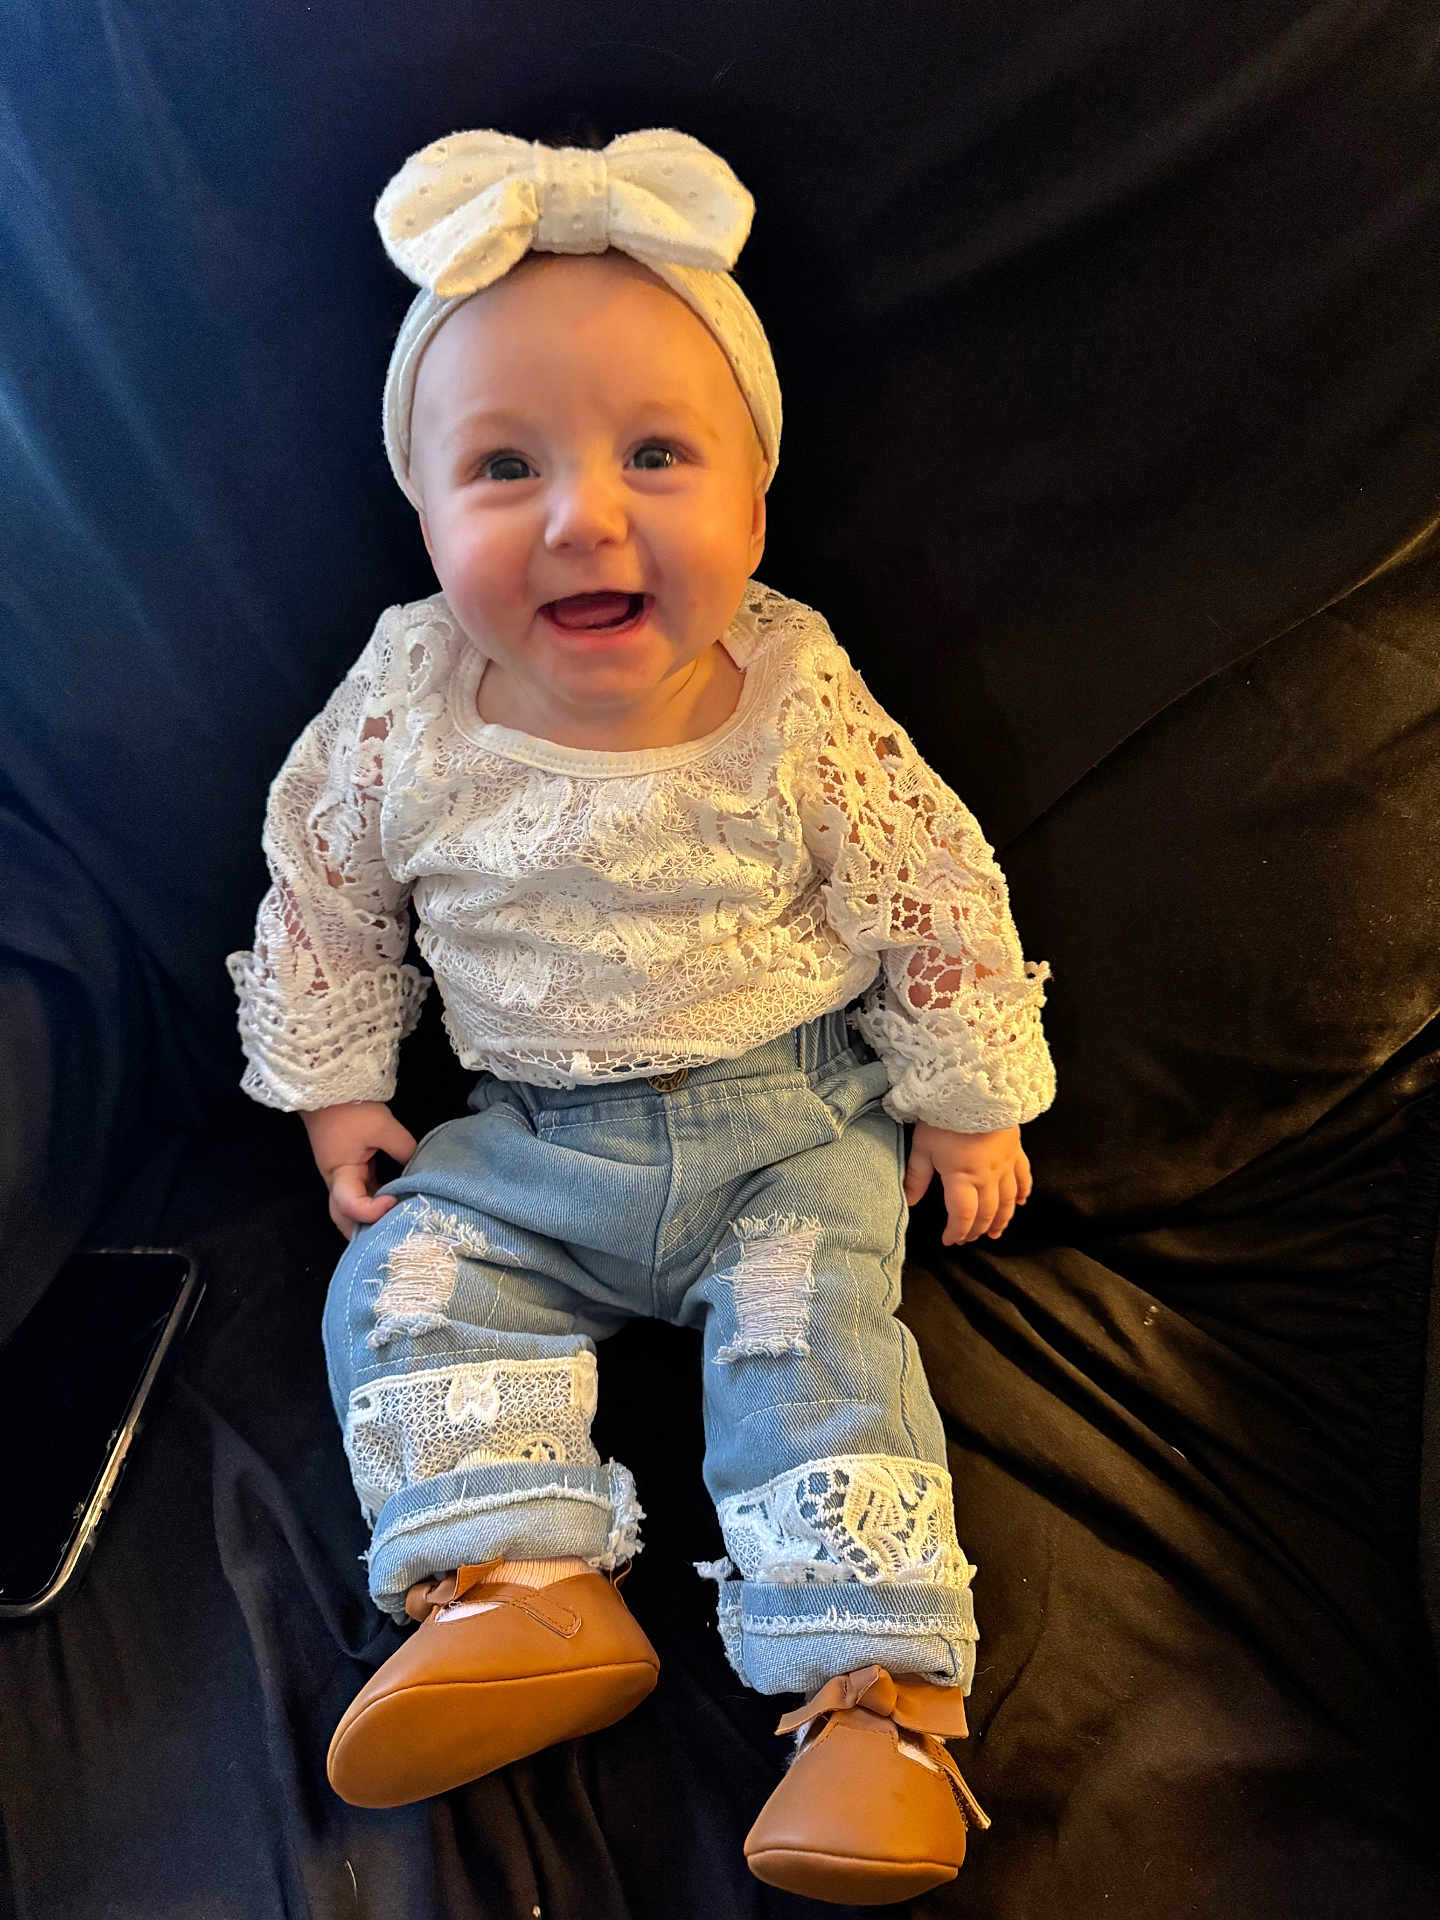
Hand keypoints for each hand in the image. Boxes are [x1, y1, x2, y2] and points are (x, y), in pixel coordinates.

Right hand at [301, 1101, 417, 1239]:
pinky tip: (393, 1205)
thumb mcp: (383, 1127)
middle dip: (364, 1233)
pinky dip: (373, 1202)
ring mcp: (341, 1176)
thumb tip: (421, 1170)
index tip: (394, 1200)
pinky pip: (359, 1192)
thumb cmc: (351, 1108)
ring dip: (370, 1219)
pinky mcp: (349, 1168)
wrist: (327, 1087)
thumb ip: (404, 1150)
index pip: (350, 1205)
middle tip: (390, 1242)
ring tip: (396, 1227)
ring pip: (352, 1208)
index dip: (372, 1211)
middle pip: (344, 1218)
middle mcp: (336, 1181)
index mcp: (339, 1173)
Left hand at [903, 1122, 1031, 1245]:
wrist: (977, 1087)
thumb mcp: (923, 1145)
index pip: (963, 1216)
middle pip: (987, 1213)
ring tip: (995, 1232)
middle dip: (977, 1230)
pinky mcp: (1016, 1150)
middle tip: (968, 1238)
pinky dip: (1023, 1193)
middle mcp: (988, 1177)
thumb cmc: (946, 1115)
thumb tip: (909, 1202)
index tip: (949, 1240)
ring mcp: (1005, 1164)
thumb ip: (917, 1176)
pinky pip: (1024, 1177)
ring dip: (1002, 1220)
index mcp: (962, 1178)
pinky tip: (1021, 1202)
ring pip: (1008, 1201)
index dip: (957, 1233)